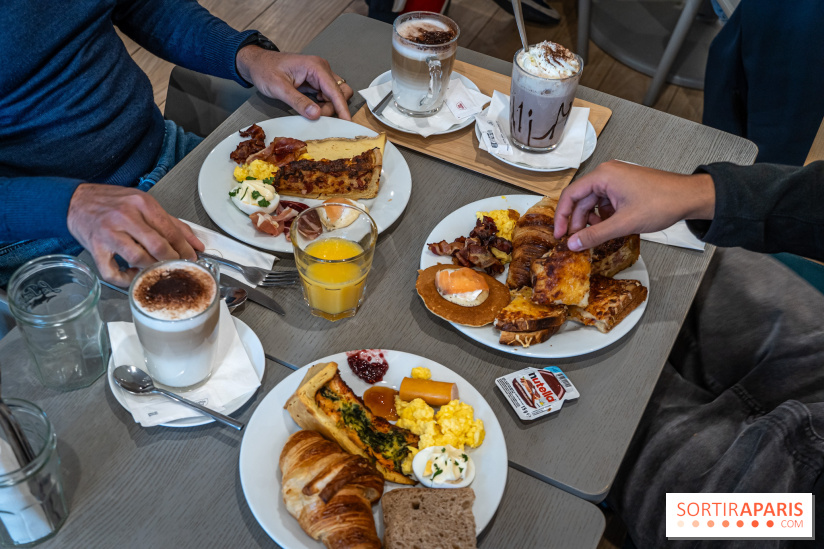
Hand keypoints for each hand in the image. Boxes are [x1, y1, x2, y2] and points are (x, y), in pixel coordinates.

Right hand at [67, 184, 203, 285]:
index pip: (171, 231)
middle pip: (158, 246)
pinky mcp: (95, 248)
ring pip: (138, 259)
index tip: (192, 259)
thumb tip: (196, 244)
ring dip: (151, 269)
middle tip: (177, 267)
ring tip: (156, 270)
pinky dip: (126, 280)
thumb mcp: (144, 204)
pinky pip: (112, 272)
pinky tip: (133, 276)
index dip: (185, 249)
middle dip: (172, 261)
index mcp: (142, 204)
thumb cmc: (112, 203)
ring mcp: (109, 233)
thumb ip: (173, 223)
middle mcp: (125, 216)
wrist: (75, 201)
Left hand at [236, 47, 353, 119]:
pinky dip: (323, 105)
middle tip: (317, 116)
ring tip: (310, 112)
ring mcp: (319, 75)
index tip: (347, 122)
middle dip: (334, 107)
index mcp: (315, 67)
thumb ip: (298, 102)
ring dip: (328, 107)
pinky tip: (311, 109)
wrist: (257, 63)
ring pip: (335, 95)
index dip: (342, 108)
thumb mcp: (279, 88)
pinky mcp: (316, 82)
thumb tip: (316, 115)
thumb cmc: (265, 70)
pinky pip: (327, 96)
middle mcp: (321, 69)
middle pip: (340, 92)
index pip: (335, 90)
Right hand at [553, 160, 715, 249]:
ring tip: (595, 237)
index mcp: (603, 176)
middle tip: (576, 242)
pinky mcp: (624, 188)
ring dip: (591, 221)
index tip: (560, 234)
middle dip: (578, 222)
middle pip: (581, 200)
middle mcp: (607, 174)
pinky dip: (603, 217)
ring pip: (593, 203)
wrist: (689, 197)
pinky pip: (605, 203)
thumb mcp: (624, 223)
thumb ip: (595, 234)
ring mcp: (616, 180)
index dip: (562, 216)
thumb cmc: (661, 202)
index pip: (570, 195)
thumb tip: (573, 244)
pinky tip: (609, 229)